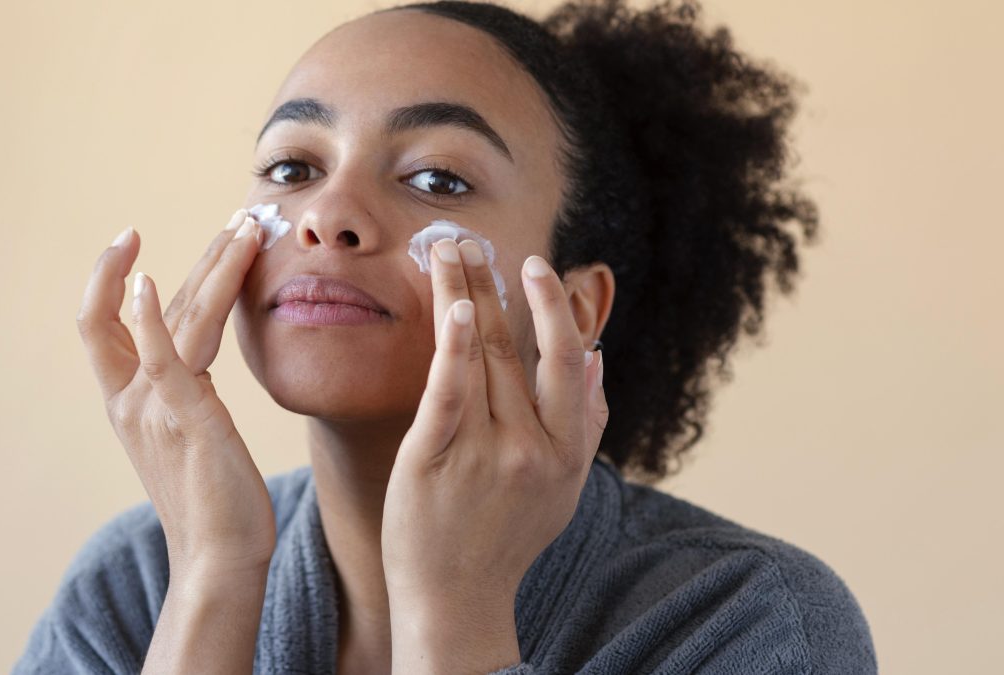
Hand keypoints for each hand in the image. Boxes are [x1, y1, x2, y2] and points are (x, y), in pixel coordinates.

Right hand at [75, 210, 275, 579]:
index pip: (98, 322)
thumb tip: (193, 352)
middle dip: (195, 256)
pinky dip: (151, 317)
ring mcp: (155, 407)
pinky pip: (164, 358)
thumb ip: (181, 387)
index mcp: (127, 399)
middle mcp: (131, 398)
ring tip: (245, 227)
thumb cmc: (212, 497)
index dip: (106, 276)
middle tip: (235, 217)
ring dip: (213, 265)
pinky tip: (147, 281)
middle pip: (146, 305)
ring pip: (178, 317)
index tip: (130, 239)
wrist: (219, 556)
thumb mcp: (188, 430)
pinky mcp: (187, 420)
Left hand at [381, 237, 608, 671]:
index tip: (534, 267)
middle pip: (516, 348)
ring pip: (478, 356)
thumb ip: (587, 424)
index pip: (568, 362)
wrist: (456, 599)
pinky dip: (454, 346)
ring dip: (462, 294)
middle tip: (475, 240)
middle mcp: (531, 448)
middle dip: (496, 286)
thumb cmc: (507, 538)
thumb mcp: (564, 488)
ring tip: (445, 251)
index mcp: (565, 451)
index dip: (553, 309)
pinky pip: (447, 392)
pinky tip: (455, 307)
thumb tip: (601, 358)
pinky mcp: (433, 460)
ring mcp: (482, 453)